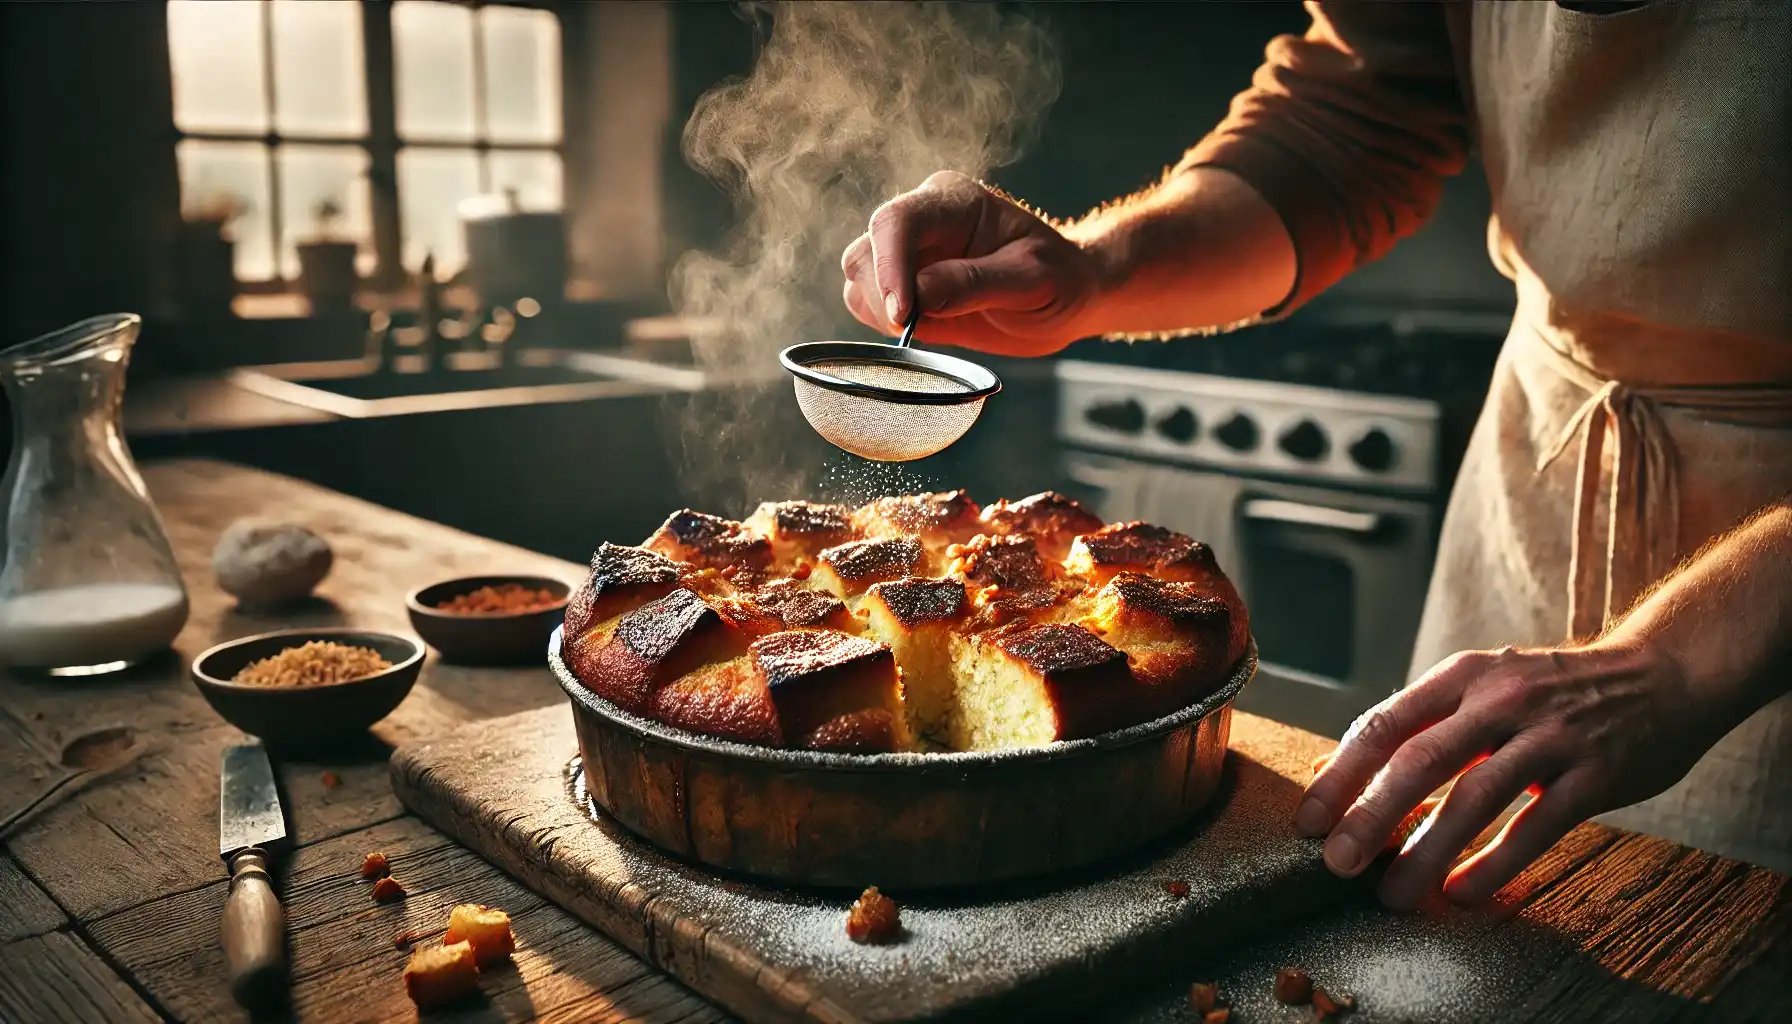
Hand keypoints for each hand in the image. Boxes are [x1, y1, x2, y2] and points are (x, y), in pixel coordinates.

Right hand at [840, 170, 1103, 356]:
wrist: (1067, 298)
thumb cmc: (1060, 281)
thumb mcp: (1033, 280)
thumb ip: (974, 282)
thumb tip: (917, 295)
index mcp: (954, 201)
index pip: (897, 221)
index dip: (889, 266)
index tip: (902, 314)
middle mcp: (922, 220)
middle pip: (866, 251)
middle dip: (884, 297)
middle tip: (919, 330)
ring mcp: (907, 253)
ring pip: (858, 277)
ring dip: (880, 311)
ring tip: (934, 326)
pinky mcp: (902, 286)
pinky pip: (865, 303)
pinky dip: (881, 324)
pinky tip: (925, 330)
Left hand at [1296, 641, 1724, 908]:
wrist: (1662, 674)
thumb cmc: (1553, 690)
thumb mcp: (1481, 687)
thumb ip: (1417, 726)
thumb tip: (1331, 770)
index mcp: (1462, 677)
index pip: (1384, 724)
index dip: (1341, 775)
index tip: (1309, 821)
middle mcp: (1500, 699)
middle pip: (1419, 761)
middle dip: (1371, 816)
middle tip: (1336, 864)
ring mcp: (1550, 736)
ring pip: (1475, 798)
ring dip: (1427, 851)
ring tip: (1393, 894)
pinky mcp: (1595, 774)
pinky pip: (1537, 825)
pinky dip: (1495, 863)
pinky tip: (1461, 892)